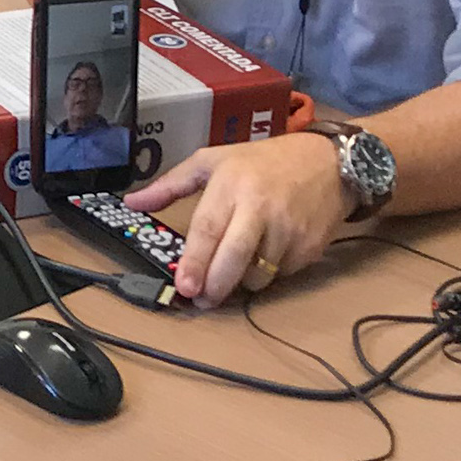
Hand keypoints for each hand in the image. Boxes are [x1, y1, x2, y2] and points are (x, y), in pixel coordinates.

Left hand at [125, 131, 350, 306]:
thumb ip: (171, 184)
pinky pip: (281, 274)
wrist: (329, 163)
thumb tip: (131, 202)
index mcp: (232, 184)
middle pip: (233, 258)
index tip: (184, 287)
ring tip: (234, 267)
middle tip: (202, 299)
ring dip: (241, 281)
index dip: (195, 262)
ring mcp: (289, 230)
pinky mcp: (309, 248)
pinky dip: (268, 273)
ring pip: (257, 275)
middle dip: (215, 286)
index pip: (208, 229)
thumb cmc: (263, 162)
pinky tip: (266, 253)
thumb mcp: (213, 160)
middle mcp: (261, 208)